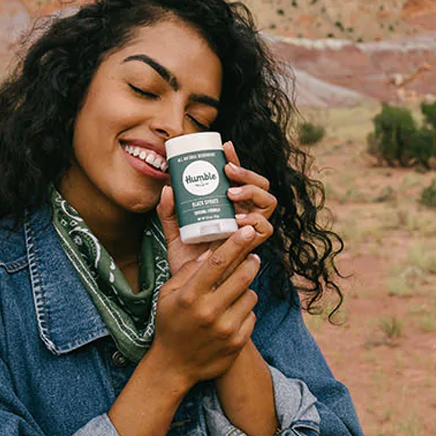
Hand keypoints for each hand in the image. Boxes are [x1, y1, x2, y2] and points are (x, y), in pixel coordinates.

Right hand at [150, 226, 262, 388]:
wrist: (173, 366)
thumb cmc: (169, 325)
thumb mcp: (167, 295)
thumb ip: (187, 272)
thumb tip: (210, 251)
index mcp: (189, 297)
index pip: (217, 263)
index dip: (235, 244)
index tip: (247, 231)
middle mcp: (209, 312)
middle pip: (243, 276)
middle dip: (251, 262)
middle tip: (252, 257)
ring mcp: (225, 329)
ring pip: (251, 295)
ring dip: (246, 290)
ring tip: (234, 293)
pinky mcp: (237, 342)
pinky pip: (251, 316)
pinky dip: (245, 311)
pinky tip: (232, 315)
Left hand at [156, 140, 275, 275]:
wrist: (190, 289)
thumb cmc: (186, 261)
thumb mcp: (173, 232)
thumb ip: (169, 212)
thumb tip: (167, 188)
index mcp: (228, 206)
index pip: (239, 177)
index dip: (236, 160)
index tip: (225, 146)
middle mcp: (244, 215)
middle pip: (260, 185)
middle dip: (247, 173)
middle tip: (227, 171)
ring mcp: (250, 230)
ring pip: (268, 202)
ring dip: (253, 192)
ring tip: (231, 194)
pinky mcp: (252, 246)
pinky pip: (265, 228)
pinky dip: (256, 221)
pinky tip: (239, 219)